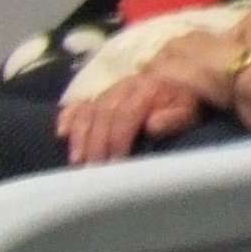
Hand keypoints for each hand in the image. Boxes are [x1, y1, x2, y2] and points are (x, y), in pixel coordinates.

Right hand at [55, 70, 207, 165]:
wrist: (181, 82)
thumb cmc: (186, 103)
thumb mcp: (189, 111)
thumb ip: (174, 118)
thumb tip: (151, 126)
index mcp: (147, 90)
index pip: (127, 113)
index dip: (119, 138)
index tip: (116, 163)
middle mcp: (125, 87)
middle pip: (103, 114)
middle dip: (97, 143)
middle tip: (93, 169)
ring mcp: (109, 90)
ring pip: (88, 111)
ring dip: (80, 136)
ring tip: (78, 160)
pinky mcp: (99, 96)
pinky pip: (78, 104)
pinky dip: (67, 117)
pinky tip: (61, 134)